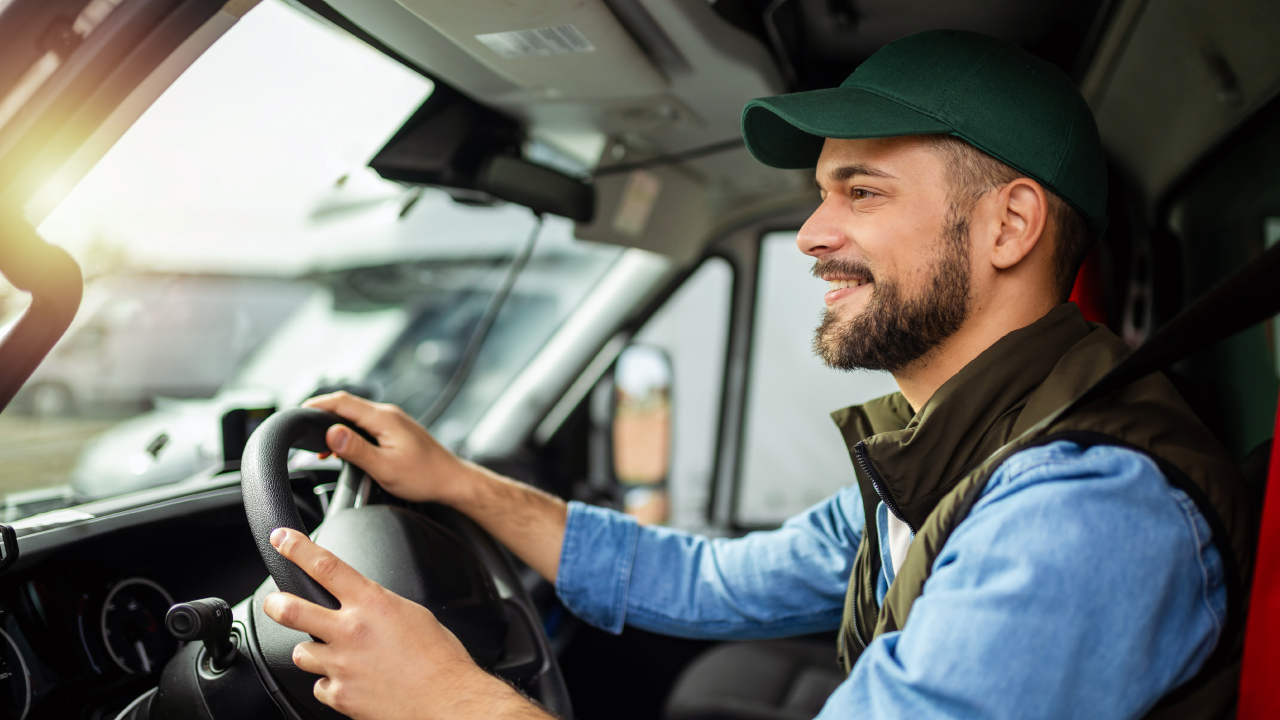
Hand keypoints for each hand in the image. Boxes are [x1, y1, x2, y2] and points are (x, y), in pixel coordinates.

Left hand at [262, 528, 547, 719]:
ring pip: (301, 653)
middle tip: (274, 602)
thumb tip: (366, 601)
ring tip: (333, 655)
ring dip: (313, 652)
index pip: (326, 566)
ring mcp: (341, 665)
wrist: (446, 700)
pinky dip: (331, 683)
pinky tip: (351, 681)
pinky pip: (320, 685)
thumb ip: (380, 605)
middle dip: (276, 603)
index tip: (282, 539)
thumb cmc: (439, 658)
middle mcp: (352, 631)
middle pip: (293, 609)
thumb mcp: (413, 614)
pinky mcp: (340, 694)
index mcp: (373, 604)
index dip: (297, 548)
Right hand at [304, 391, 567, 582]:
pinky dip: (350, 432)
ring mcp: (393, 421)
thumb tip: (331, 432)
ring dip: (336, 426)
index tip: (297, 414)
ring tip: (321, 447)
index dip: (316, 405)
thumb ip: (356, 449)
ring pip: (356, 416)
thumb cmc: (424, 477)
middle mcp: (388, 414)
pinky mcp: (396, 431)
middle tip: (303, 433)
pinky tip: (344, 448)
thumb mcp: (385, 468)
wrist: (453, 482)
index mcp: (383, 418)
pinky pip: (366, 424)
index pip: (342, 402)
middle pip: (347, 406)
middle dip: (322, 416)